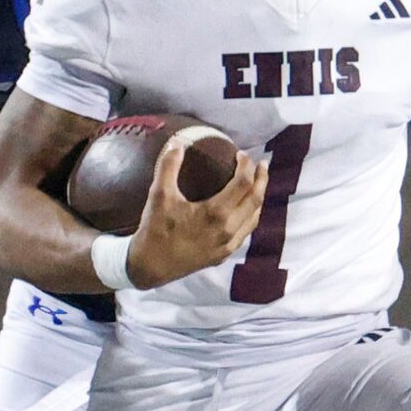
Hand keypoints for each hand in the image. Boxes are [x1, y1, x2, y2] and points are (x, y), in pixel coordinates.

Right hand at [128, 136, 263, 287]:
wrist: (149, 267)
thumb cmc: (155, 230)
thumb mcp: (158, 196)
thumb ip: (168, 167)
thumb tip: (177, 143)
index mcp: (215, 214)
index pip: (242, 184)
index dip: (246, 166)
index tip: (241, 154)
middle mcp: (227, 230)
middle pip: (255, 200)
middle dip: (261, 179)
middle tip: (260, 164)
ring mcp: (227, 245)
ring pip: (254, 218)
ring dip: (258, 198)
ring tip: (256, 184)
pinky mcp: (222, 255)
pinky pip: (245, 232)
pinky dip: (250, 216)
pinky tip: (243, 210)